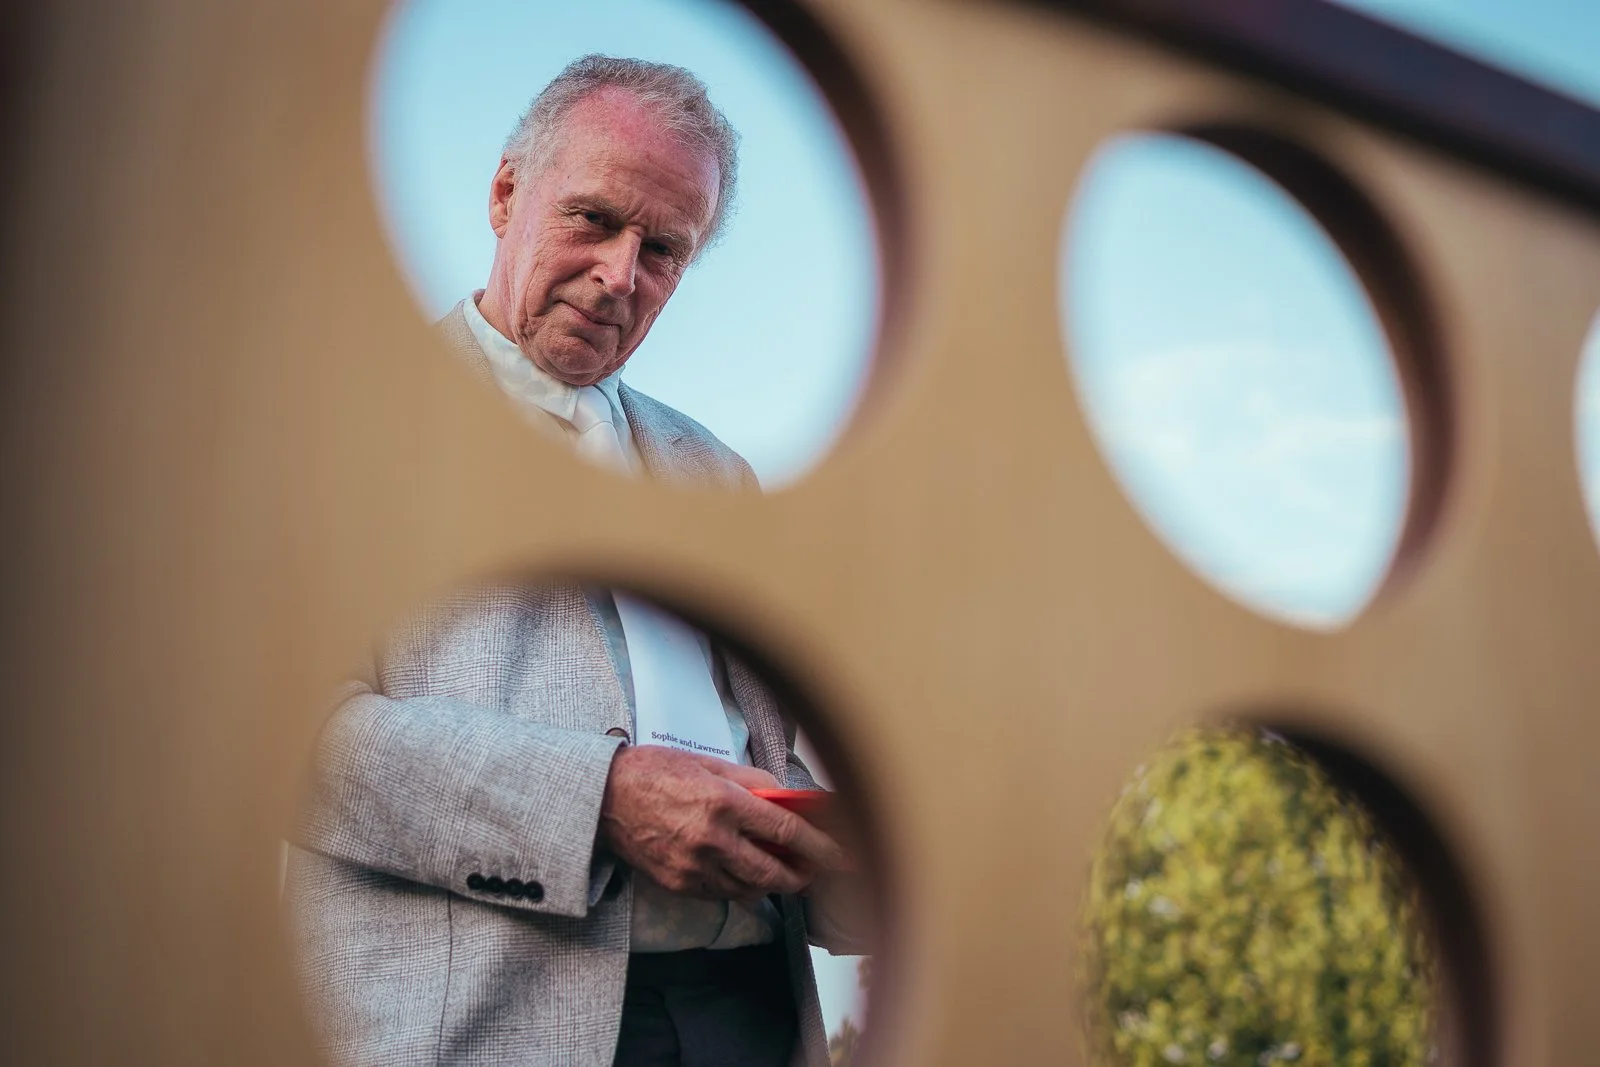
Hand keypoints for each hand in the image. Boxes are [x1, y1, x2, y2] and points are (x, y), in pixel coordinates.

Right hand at [598, 744, 846, 900]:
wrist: (603, 797)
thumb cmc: (654, 772)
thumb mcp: (708, 764)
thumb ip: (751, 782)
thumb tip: (785, 797)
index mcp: (722, 802)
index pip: (784, 829)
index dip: (817, 845)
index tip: (837, 853)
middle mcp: (710, 839)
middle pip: (772, 872)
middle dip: (799, 877)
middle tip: (811, 872)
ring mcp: (693, 867)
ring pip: (748, 889)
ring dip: (769, 884)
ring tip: (778, 872)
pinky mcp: (678, 885)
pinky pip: (721, 895)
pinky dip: (738, 887)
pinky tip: (742, 874)